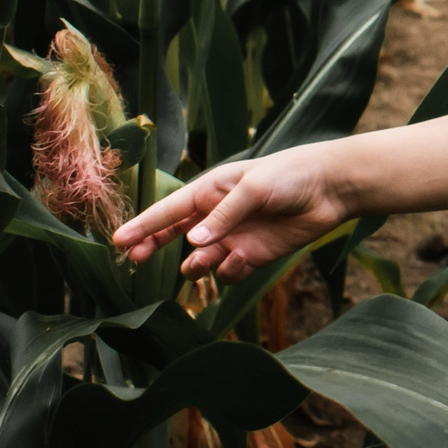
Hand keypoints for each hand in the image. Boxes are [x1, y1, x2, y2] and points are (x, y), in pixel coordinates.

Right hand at [111, 146, 357, 280]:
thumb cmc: (290, 175)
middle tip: (135, 259)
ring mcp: (234, 237)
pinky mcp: (254, 255)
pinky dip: (229, 272)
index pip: (168, 210)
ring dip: (195, 265)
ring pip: (200, 260)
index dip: (142, 225)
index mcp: (211, 190)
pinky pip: (230, 272)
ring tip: (200, 263)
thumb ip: (224, 215)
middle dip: (153, 247)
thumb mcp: (254, 188)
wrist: (331, 189)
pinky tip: (242, 260)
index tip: (117, 240)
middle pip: (174, 236)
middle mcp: (217, 215)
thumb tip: (194, 243)